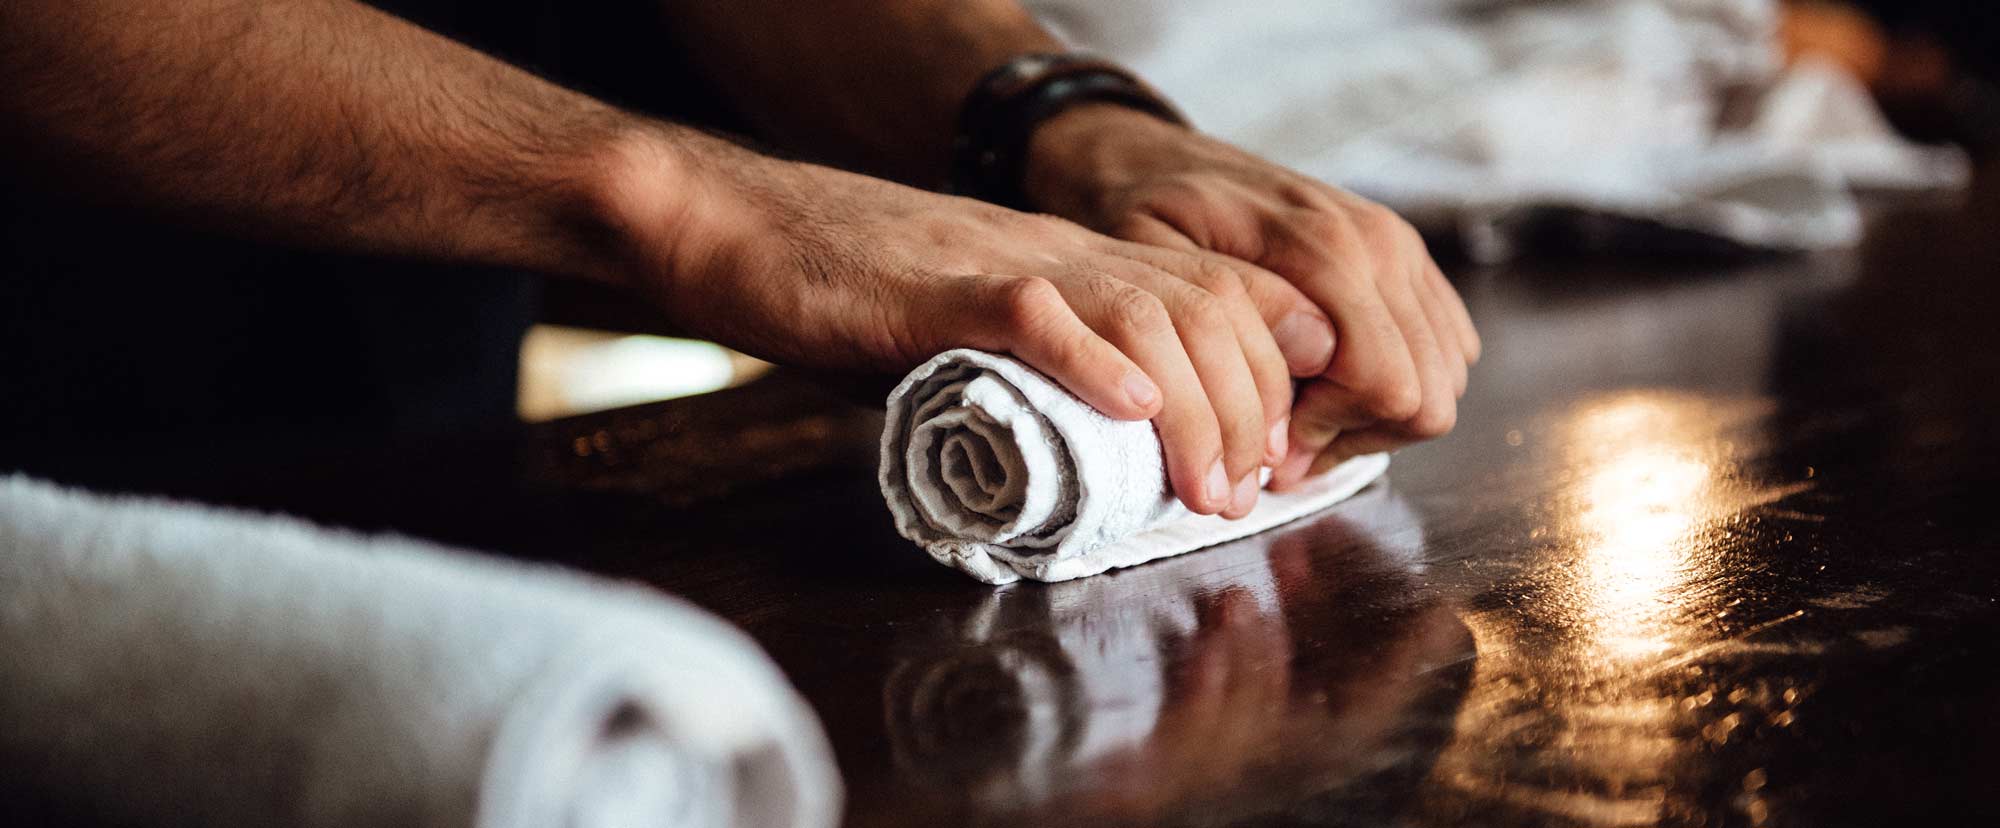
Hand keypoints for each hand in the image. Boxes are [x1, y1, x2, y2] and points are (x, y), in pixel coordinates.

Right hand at [592, 127, 1295, 516]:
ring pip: (1142, 312)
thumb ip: (1023, 374)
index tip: (1270, 449)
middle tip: (1239, 492)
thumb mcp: (964, 328)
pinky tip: (1129, 405)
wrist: (731, 226)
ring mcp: (997, 265)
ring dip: (1193, 404)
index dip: (1265, 366)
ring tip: (1205, 483)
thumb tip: (1081, 460)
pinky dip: (1091, 358)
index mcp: (1069, 263)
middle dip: (1247, 405)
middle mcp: (1055, 254)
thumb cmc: (837, 287)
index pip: (1211, 290)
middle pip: (1202, 305)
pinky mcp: (933, 288)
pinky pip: (1031, 310)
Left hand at [1024, 105, 1480, 488]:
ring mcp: (1405, 250)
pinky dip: (1398, 387)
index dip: (1328, 435)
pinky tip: (1328, 386)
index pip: (1384, 384)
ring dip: (1376, 418)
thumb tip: (1283, 436)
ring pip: (1443, 384)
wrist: (1158, 161)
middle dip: (1354, 435)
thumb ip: (1225, 349)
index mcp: (1326, 249)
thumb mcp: (1154, 276)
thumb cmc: (1148, 220)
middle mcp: (1381, 245)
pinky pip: (1448, 353)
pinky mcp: (1412, 262)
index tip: (1263, 441)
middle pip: (1425, 396)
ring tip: (1300, 413)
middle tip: (1281, 440)